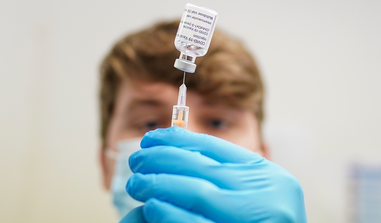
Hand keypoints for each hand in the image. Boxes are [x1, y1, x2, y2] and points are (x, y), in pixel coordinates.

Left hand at [124, 127, 306, 221]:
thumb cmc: (258, 219)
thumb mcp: (249, 191)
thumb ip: (221, 173)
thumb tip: (171, 148)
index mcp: (267, 175)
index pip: (214, 147)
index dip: (176, 139)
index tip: (151, 139)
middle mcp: (266, 194)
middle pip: (202, 166)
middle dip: (162, 159)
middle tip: (137, 161)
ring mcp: (253, 219)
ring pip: (198, 192)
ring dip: (160, 183)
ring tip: (137, 183)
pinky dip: (171, 213)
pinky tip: (152, 207)